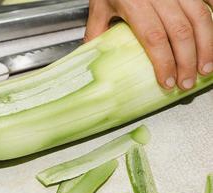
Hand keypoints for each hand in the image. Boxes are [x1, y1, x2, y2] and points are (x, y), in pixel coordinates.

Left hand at [85, 0, 212, 89]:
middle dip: (187, 62)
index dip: (164, 63)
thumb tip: (93, 57)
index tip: (167, 82)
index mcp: (133, 2)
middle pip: (180, 32)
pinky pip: (207, 0)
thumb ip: (97, 31)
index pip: (153, 38)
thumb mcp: (99, 6)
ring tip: (206, 68)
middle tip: (187, 83)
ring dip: (206, 46)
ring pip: (200, 18)